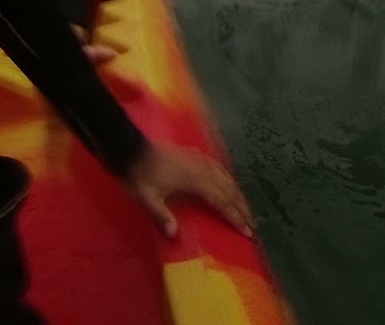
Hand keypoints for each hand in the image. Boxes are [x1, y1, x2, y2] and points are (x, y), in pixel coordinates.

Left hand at [122, 142, 255, 239]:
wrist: (132, 149)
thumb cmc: (139, 176)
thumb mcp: (146, 198)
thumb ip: (161, 216)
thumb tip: (175, 235)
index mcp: (195, 181)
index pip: (222, 202)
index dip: (235, 217)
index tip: (247, 231)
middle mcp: (204, 170)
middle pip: (230, 190)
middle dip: (242, 208)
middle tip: (252, 225)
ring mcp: (202, 161)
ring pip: (228, 178)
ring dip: (238, 195)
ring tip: (245, 208)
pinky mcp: (197, 156)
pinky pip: (221, 169)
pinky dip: (230, 179)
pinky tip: (230, 183)